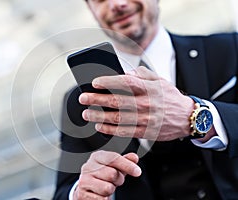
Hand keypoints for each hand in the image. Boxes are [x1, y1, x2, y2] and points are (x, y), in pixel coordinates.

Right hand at [73, 151, 140, 199]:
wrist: (86, 188)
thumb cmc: (103, 175)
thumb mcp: (115, 166)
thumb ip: (126, 161)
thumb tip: (134, 157)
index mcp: (97, 157)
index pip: (114, 158)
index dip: (127, 165)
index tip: (137, 172)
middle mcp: (88, 166)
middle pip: (113, 174)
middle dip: (118, 180)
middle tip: (114, 181)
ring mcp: (84, 180)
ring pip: (107, 188)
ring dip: (111, 190)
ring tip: (107, 186)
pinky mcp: (82, 193)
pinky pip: (101, 199)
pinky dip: (104, 198)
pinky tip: (100, 194)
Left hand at [79, 67, 193, 140]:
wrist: (188, 117)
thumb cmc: (169, 96)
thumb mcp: (159, 80)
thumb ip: (140, 74)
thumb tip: (121, 72)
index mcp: (149, 88)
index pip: (126, 82)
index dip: (109, 81)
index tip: (94, 82)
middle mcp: (147, 103)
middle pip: (118, 101)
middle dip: (97, 99)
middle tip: (83, 98)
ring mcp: (147, 119)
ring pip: (119, 118)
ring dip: (100, 116)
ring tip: (86, 113)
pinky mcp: (146, 132)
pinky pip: (125, 132)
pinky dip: (110, 130)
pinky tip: (99, 126)